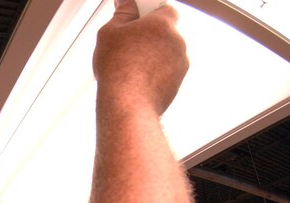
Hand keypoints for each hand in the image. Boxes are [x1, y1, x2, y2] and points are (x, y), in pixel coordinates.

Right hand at [92, 0, 187, 115]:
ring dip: (152, 58)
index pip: (164, 8)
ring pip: (165, 55)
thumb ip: (122, 14)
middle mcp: (177, 41)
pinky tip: (136, 82)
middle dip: (149, 38)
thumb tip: (126, 4)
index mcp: (163, 23)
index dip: (149, 14)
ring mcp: (180, 64)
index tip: (136, 20)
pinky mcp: (178, 83)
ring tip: (130, 68)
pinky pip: (166, 74)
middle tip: (128, 46)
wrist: (127, 104)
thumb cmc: (118, 69)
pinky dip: (154, 76)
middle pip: (165, 33)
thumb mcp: (109, 33)